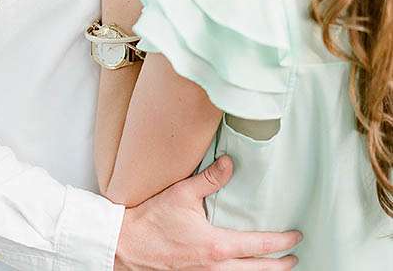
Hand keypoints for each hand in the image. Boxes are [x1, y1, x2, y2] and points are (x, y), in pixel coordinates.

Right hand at [116, 156, 301, 269]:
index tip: (296, 237)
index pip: (261, 245)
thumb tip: (230, 163)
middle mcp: (217, 267)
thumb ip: (209, 179)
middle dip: (280, 265)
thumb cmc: (152, 221)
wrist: (127, 246)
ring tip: (273, 267)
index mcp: (218, 246)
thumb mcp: (181, 194)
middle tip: (294, 258)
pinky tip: (240, 270)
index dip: (282, 242)